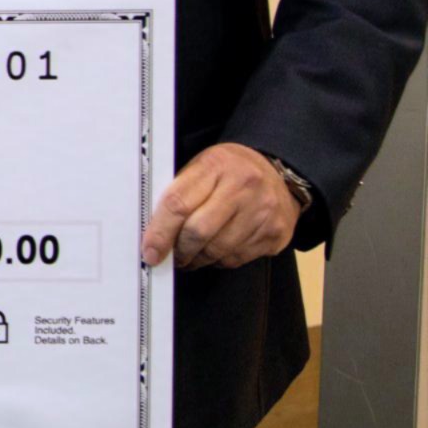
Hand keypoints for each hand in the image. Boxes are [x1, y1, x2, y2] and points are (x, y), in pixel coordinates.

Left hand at [140, 143, 301, 268]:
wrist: (278, 171)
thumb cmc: (228, 171)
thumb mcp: (202, 168)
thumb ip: (179, 194)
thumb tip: (153, 232)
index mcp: (216, 166)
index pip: (178, 203)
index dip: (160, 232)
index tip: (149, 251)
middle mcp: (243, 188)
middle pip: (199, 232)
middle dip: (179, 250)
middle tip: (170, 256)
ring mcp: (263, 212)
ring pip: (218, 251)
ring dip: (198, 259)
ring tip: (190, 256)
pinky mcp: (275, 233)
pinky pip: (237, 259)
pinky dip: (219, 260)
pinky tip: (215, 252)